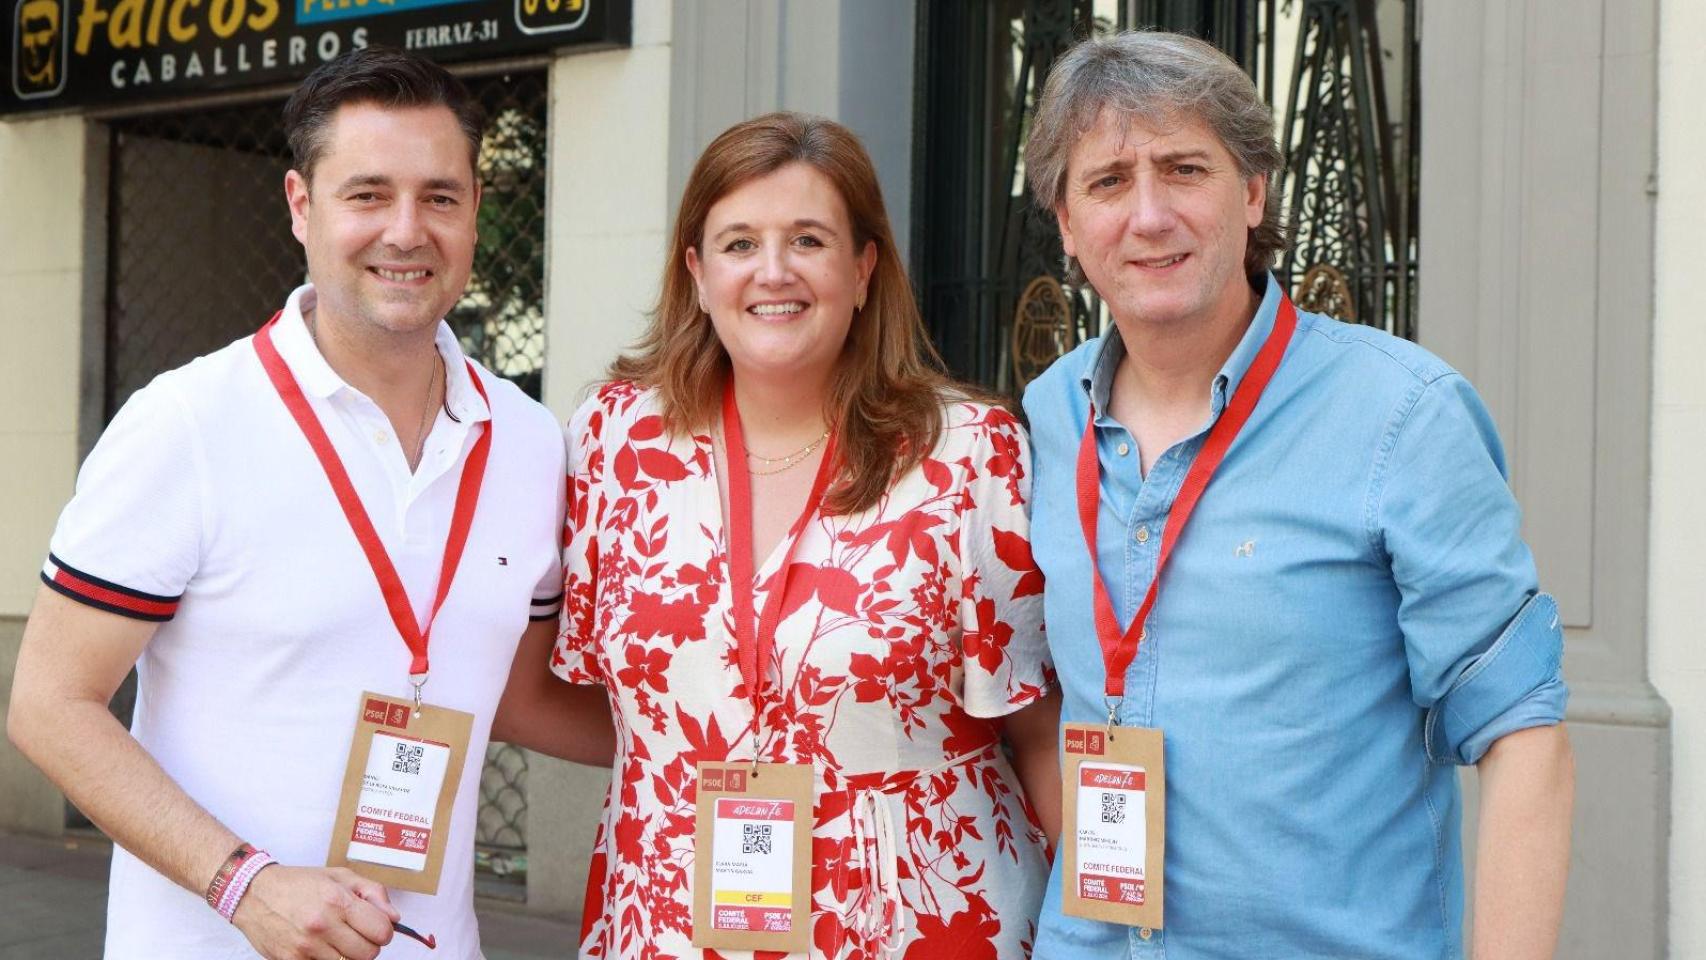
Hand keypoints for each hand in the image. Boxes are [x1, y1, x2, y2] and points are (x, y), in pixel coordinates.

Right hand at [230, 865, 398, 959]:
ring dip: (348, 954)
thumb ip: (372, 893)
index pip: (382, 931)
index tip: (376, 927)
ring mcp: (306, 947)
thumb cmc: (298, 883)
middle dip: (369, 945)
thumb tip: (394, 917)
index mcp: (338, 901)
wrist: (253, 894)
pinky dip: (327, 959)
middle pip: (368, 954)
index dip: (384, 930)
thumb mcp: (339, 876)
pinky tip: (321, 946)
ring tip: (337, 938)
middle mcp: (323, 925)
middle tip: (357, 934)